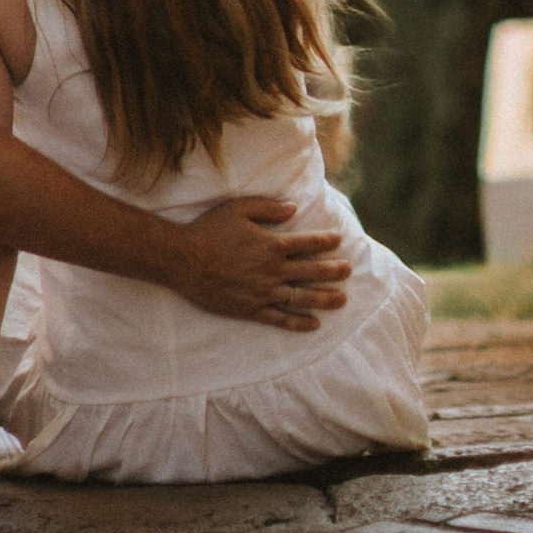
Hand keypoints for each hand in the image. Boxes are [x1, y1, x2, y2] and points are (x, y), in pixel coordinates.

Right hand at [166, 196, 351, 328]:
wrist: (184, 260)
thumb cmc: (210, 230)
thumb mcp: (238, 208)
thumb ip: (268, 207)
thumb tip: (293, 209)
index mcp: (271, 245)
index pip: (307, 243)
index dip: (325, 242)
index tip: (339, 241)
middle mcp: (272, 271)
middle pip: (311, 272)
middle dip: (333, 271)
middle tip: (348, 271)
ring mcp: (263, 293)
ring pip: (302, 298)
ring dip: (325, 299)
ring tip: (342, 300)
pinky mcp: (251, 309)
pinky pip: (281, 319)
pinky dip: (299, 323)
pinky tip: (314, 324)